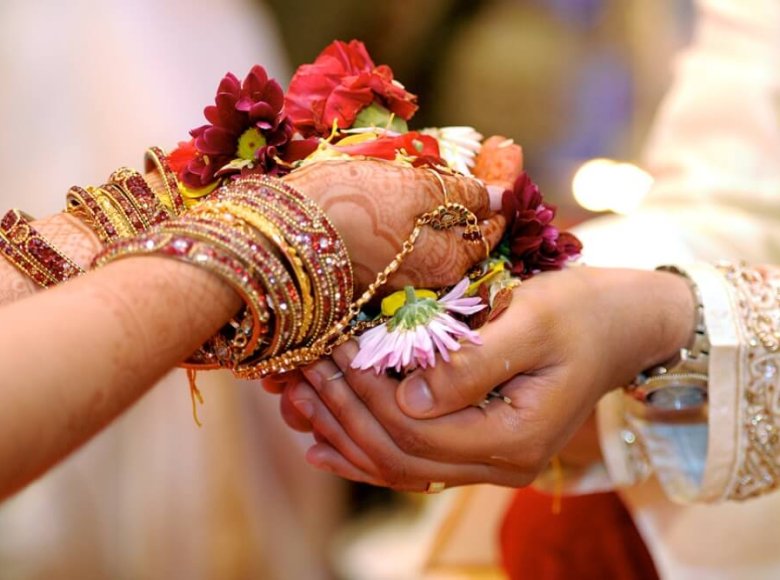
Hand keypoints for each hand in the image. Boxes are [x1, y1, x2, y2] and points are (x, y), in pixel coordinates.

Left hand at [274, 267, 695, 488]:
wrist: (624, 324)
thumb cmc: (584, 310)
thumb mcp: (535, 320)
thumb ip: (475, 363)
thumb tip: (407, 396)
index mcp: (516, 436)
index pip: (417, 430)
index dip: (365, 394)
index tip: (329, 349)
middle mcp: (501, 463)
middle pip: (400, 456)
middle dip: (343, 414)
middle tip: (299, 372)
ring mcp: (489, 460)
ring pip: (400, 465)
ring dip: (344, 435)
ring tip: (295, 405)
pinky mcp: (479, 443)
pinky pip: (413, 461)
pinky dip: (365, 450)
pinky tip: (323, 444)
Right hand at [284, 159, 504, 291]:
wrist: (274, 238)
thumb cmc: (349, 207)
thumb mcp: (414, 189)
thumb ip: (463, 193)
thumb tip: (503, 196)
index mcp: (447, 263)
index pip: (489, 231)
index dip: (498, 197)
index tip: (503, 163)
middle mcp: (426, 284)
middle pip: (459, 239)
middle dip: (468, 204)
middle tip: (473, 166)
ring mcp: (393, 286)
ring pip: (427, 244)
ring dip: (435, 212)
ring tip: (429, 177)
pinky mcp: (364, 281)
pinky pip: (398, 251)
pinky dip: (403, 224)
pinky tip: (393, 200)